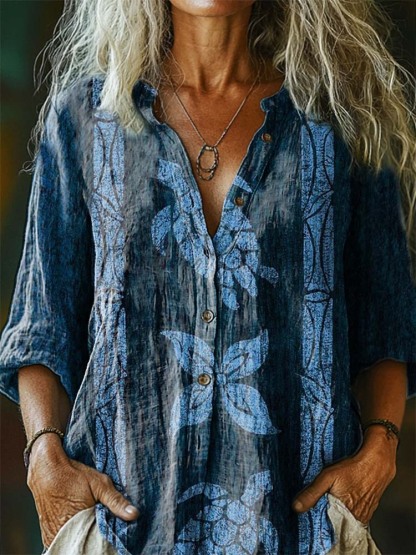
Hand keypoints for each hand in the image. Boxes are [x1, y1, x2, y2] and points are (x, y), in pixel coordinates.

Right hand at [27, 433, 139, 548]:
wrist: (45, 469)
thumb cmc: (73, 475)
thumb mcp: (99, 484)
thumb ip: (116, 501)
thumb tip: (134, 514)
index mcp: (78, 524)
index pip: (97, 542)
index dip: (107, 538)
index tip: (114, 532)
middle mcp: (63, 534)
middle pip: (85, 543)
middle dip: (95, 537)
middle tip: (102, 525)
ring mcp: (53, 536)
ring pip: (74, 543)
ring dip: (83, 537)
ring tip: (90, 523)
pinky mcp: (47, 535)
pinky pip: (63, 542)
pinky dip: (72, 537)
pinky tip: (79, 526)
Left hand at [291, 426, 397, 524]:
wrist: (377, 462)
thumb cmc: (353, 468)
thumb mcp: (328, 477)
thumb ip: (312, 493)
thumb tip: (297, 507)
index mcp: (344, 513)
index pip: (328, 530)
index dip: (318, 526)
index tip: (310, 522)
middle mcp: (356, 518)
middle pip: (337, 527)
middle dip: (327, 522)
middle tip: (319, 512)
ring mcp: (364, 516)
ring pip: (346, 523)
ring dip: (337, 519)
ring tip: (330, 508)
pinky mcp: (369, 511)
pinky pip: (355, 519)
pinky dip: (347, 515)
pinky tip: (343, 506)